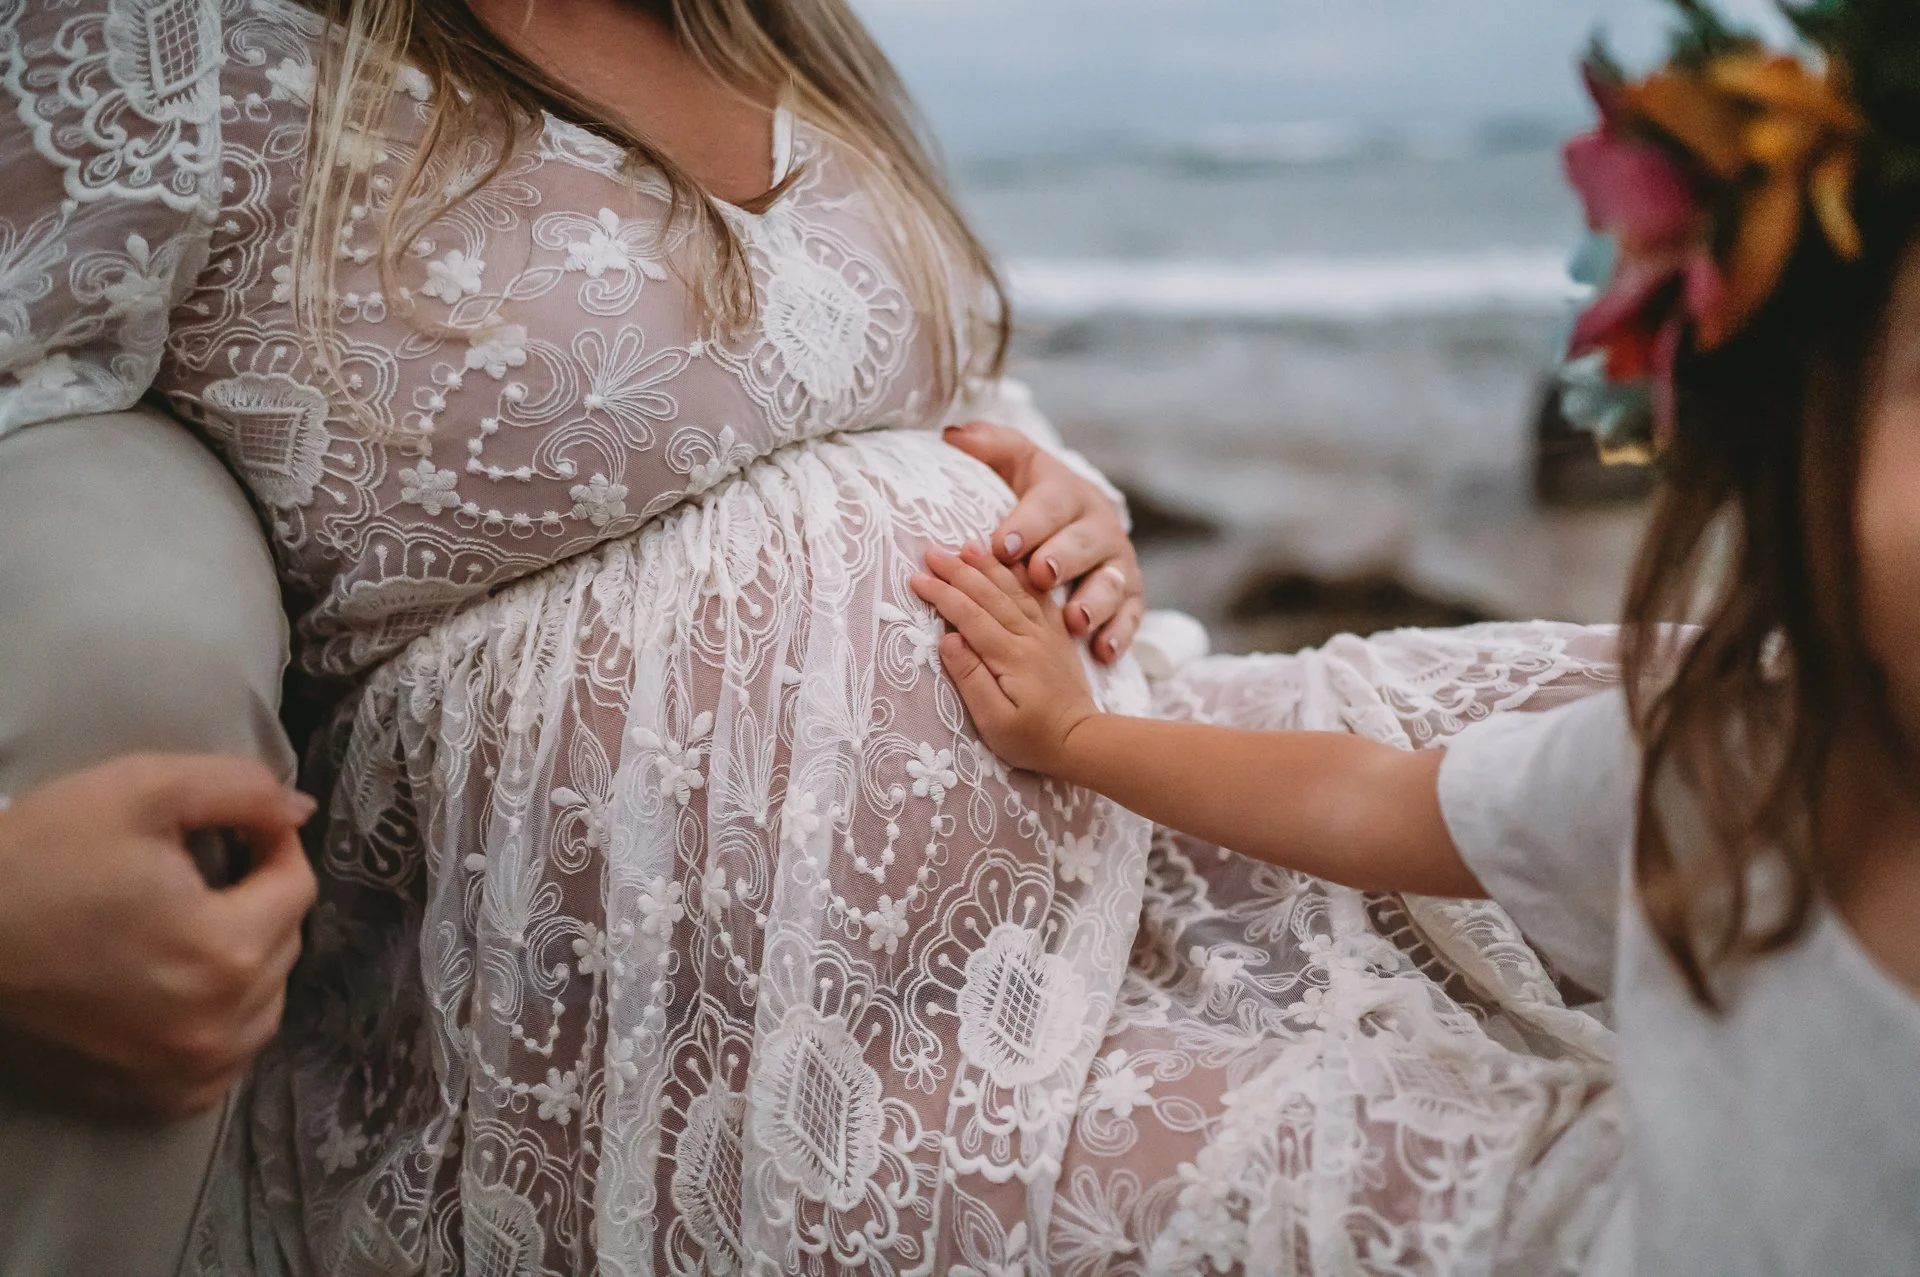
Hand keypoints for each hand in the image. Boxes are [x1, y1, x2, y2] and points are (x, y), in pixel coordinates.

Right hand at [0, 756, 317, 1118]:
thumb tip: (301, 811)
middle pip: (285, 948)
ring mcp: (184, 1071)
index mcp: (224, 950)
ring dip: (252, 964)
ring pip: (265, 1008)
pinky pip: (226, 1064)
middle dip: (261, 902)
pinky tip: (189, 993)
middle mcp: (217, 1024)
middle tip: (212, 874)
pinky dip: (223, 1027)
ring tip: (201, 928)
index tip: (244, 829)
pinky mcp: (150, 1098)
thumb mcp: (143, 790)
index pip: (297, 889)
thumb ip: (240, 790)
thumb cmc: (41, 858)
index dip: (274, 847)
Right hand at [911, 543, 1100, 773]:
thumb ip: (970, 678)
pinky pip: (1040, 597)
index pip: (968, 616)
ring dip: (988, 565)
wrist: (1083, 742)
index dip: (941, 594)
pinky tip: (1015, 562)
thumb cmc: (1033, 740)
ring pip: (1014, 589)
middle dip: (957, 570)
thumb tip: (948, 640)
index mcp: (1009, 656)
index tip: (916, 578)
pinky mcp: (1057, 636)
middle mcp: (1028, 637)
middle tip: (930, 551)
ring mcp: (1046, 633)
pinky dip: (1025, 576)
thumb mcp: (994, 722)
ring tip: (966, 544)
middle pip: (988, 594)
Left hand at [943, 421, 1143, 664]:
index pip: (1048, 504)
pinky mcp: (1131, 594)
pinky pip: (1131, 615)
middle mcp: (1096, 525)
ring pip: (1111, 580)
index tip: (1001, 544)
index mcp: (1065, 492)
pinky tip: (1102, 653)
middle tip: (1039, 576)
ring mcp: (1116, 562)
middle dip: (1062, 559)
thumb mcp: (1014, 463)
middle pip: (1084, 541)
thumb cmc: (1033, 495)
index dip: (1027, 523)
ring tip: (1075, 621)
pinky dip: (1119, 633)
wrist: (1080, 515)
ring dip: (1094, 600)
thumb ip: (988, 446)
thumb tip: (953, 435)